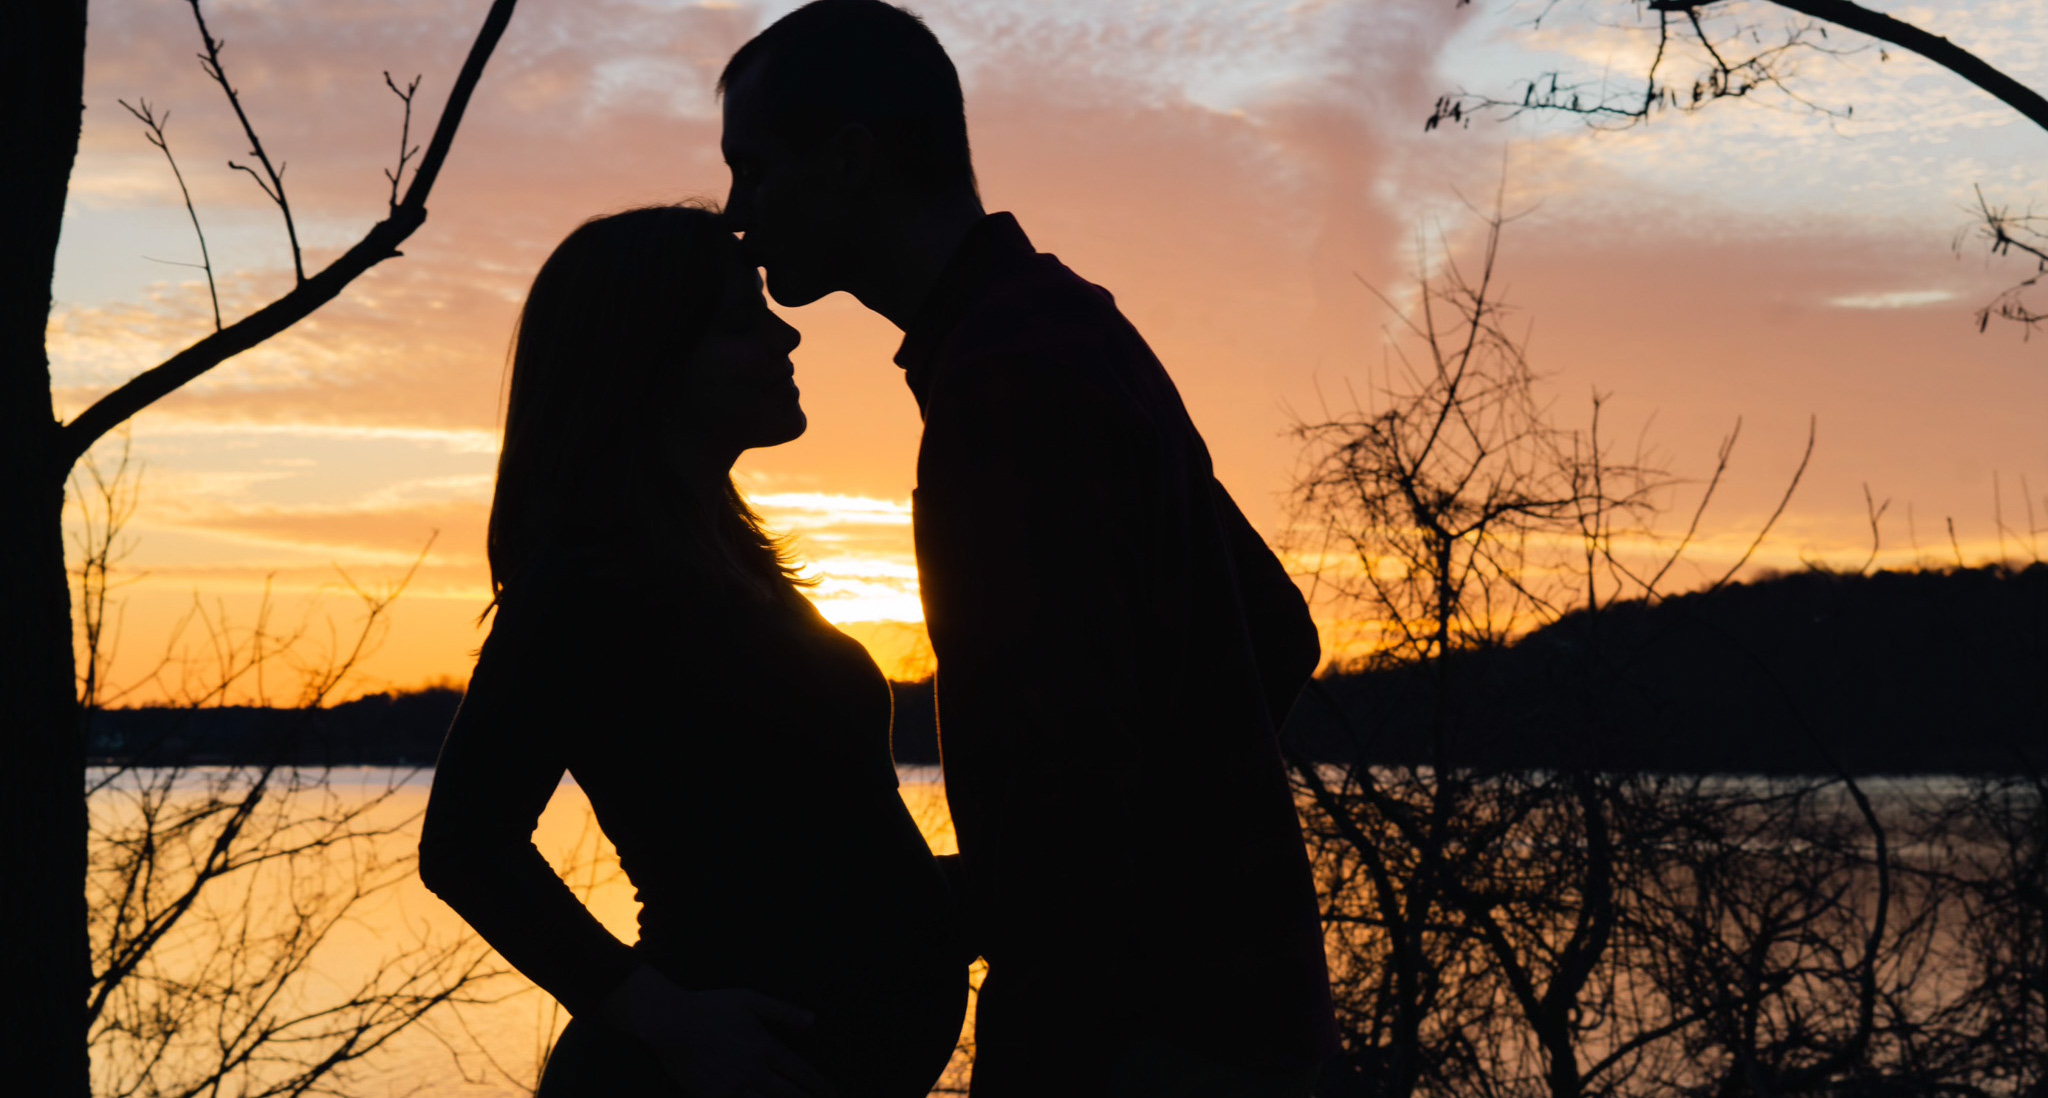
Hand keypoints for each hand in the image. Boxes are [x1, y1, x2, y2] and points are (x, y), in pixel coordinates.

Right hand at [600, 964, 836, 1097]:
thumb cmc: (710, 1006)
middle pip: (790, 1096)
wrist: (669, 1022)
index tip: (831, 1092)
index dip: (820, 1085)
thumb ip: (784, 1011)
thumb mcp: (750, 999)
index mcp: (765, 1047)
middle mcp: (753, 1072)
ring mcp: (733, 1088)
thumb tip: (813, 1021)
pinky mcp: (713, 1097)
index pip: (801, 1073)